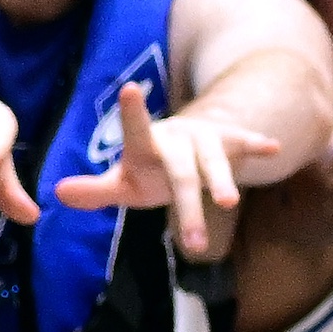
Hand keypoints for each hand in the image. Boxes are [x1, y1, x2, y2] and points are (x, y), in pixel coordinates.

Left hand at [51, 80, 246, 258]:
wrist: (186, 147)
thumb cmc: (149, 169)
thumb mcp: (125, 184)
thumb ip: (96, 191)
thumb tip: (58, 194)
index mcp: (145, 145)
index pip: (136, 132)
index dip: (133, 114)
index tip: (130, 88)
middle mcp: (176, 138)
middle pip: (181, 174)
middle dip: (188, 207)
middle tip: (194, 242)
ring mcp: (205, 139)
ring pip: (214, 162)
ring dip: (223, 182)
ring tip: (229, 203)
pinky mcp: (230, 141)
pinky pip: (244, 143)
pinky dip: (257, 144)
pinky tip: (274, 148)